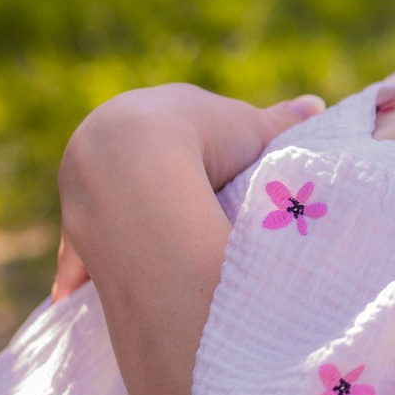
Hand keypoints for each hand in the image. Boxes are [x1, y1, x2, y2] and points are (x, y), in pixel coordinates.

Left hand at [52, 86, 325, 299]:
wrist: (139, 165)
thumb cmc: (205, 139)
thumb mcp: (253, 129)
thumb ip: (282, 121)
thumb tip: (317, 105)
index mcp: (151, 109)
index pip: (177, 125)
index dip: (204, 145)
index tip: (223, 169)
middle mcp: (107, 136)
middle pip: (139, 164)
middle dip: (160, 180)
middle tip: (191, 204)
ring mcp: (84, 182)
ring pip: (105, 201)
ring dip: (123, 217)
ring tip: (152, 244)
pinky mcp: (77, 225)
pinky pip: (78, 251)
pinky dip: (82, 267)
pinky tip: (79, 289)